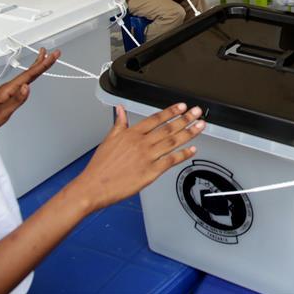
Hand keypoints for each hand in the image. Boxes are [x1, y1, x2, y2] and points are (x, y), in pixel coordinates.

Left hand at [0, 48, 60, 133]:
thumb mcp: (3, 112)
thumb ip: (16, 99)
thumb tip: (27, 87)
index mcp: (8, 88)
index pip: (29, 74)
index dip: (42, 64)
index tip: (53, 56)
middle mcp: (8, 87)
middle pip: (28, 71)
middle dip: (41, 61)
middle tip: (52, 52)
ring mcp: (8, 90)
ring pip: (26, 75)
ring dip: (36, 66)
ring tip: (43, 58)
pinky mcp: (8, 95)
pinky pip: (22, 82)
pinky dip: (30, 76)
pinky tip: (31, 76)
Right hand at [69, 103, 204, 211]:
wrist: (93, 186)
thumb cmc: (100, 166)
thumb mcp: (108, 139)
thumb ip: (119, 123)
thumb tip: (120, 109)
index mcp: (131, 134)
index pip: (155, 119)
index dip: (170, 112)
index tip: (182, 107)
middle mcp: (141, 143)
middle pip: (168, 128)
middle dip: (185, 119)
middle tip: (197, 112)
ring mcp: (147, 157)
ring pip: (172, 142)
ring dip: (188, 133)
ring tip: (200, 126)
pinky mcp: (150, 172)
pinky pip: (170, 161)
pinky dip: (183, 154)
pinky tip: (192, 149)